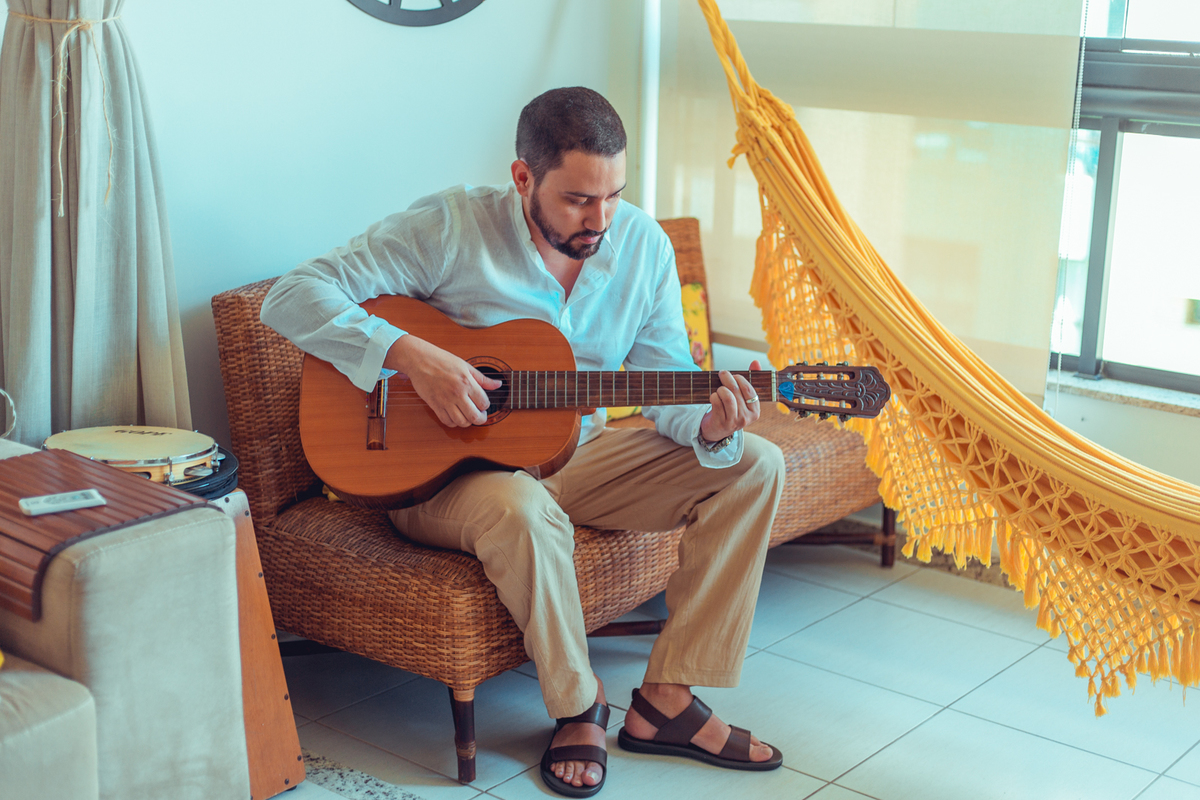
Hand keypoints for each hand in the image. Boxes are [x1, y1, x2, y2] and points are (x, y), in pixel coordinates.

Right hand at [384, 335, 501, 426]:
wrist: (420, 360)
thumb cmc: (442, 360)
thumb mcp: (466, 366)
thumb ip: (483, 379)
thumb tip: (498, 384)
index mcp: (467, 382)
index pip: (484, 403)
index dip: (486, 406)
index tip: (483, 404)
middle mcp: (457, 393)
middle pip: (474, 416)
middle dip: (481, 419)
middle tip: (480, 416)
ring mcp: (445, 401)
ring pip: (461, 422)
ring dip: (468, 422)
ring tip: (468, 416)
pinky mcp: (435, 405)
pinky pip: (447, 421)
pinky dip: (453, 423)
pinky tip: (456, 416)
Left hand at [699, 359, 763, 442]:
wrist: (717, 430)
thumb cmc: (731, 409)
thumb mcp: (742, 397)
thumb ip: (750, 379)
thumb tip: (756, 362)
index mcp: (755, 411)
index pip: (749, 390)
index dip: (740, 379)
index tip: (733, 375)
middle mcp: (746, 417)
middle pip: (736, 391)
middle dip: (728, 379)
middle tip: (722, 373)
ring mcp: (733, 422)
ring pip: (727, 397)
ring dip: (721, 389)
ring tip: (719, 388)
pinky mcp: (720, 423)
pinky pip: (717, 403)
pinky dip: (713, 396)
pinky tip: (713, 397)